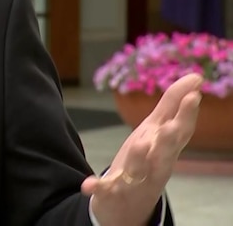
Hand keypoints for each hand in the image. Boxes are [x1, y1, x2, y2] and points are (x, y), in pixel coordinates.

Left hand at [81, 73, 202, 225]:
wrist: (126, 206)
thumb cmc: (147, 160)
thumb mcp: (159, 131)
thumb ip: (173, 105)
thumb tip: (195, 77)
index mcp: (165, 148)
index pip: (181, 130)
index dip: (187, 114)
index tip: (194, 95)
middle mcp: (155, 164)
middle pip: (166, 152)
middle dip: (171, 139)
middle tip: (173, 126)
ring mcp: (135, 180)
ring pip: (140, 170)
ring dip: (140, 158)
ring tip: (142, 144)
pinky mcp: (112, 192)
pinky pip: (106, 190)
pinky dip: (98, 187)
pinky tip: (88, 184)